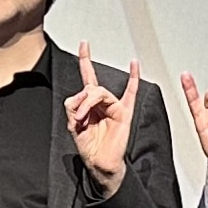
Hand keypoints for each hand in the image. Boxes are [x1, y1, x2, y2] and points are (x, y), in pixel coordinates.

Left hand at [65, 45, 137, 195]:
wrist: (100, 163)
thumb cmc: (89, 146)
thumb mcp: (72, 125)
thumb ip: (73, 106)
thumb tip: (81, 95)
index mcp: (89, 103)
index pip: (88, 77)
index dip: (85, 60)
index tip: (84, 44)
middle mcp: (102, 102)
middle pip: (91, 88)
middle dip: (81, 100)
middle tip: (77, 116)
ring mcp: (114, 106)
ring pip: (100, 93)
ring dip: (88, 104)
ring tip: (83, 119)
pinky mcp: (123, 113)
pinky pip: (130, 93)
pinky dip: (133, 78)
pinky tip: (134, 65)